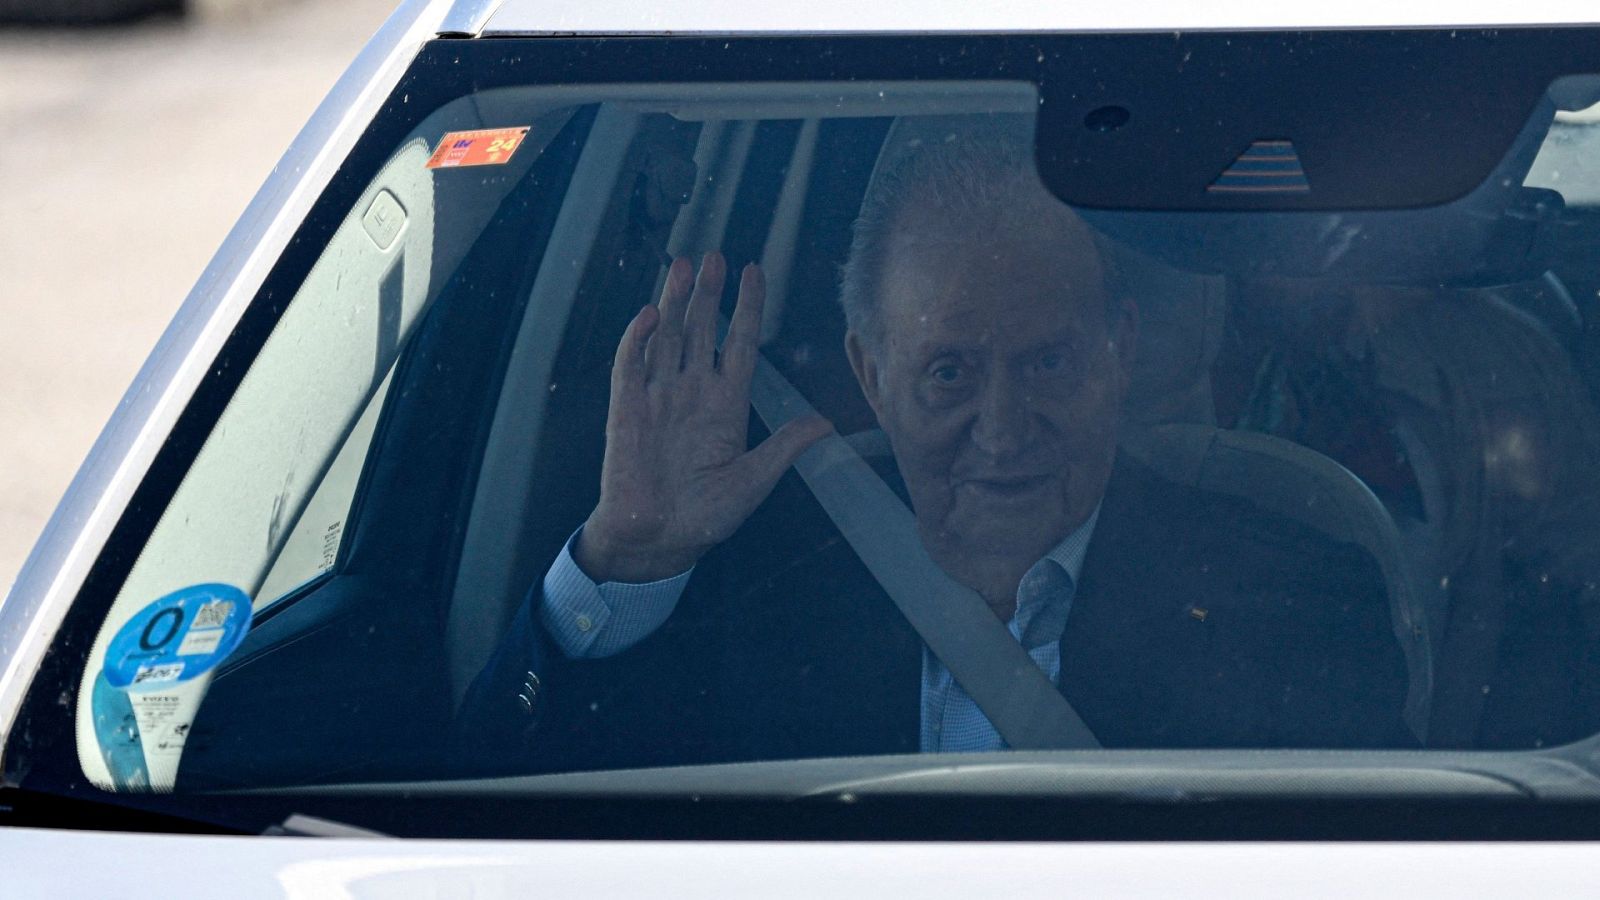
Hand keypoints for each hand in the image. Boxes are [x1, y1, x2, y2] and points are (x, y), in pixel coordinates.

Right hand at [575, 252, 832, 583]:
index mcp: (726, 404)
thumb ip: (784, 448)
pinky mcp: (627, 409)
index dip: (747, 307)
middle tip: (716, 256)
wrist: (659, 541)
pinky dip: (639, 339)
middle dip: (709, 293)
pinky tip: (651, 315)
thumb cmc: (706, 516)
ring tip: (684, 265)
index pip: (739, 343)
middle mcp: (693, 392)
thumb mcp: (754, 481)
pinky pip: (631, 365)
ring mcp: (659, 397)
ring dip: (675, 302)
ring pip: (668, 337)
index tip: (755, 271)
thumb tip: (825, 423)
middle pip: (702, 330)